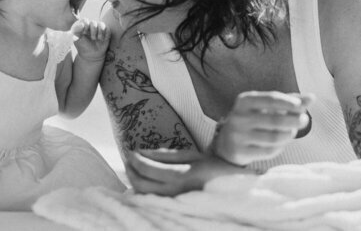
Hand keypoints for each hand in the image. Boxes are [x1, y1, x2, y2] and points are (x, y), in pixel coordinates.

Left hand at [70, 19, 108, 61]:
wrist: (91, 55)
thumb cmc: (82, 46)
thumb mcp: (76, 39)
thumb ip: (76, 31)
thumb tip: (81, 24)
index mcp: (83, 26)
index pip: (85, 20)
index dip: (85, 26)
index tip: (84, 33)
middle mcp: (91, 26)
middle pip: (93, 22)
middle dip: (93, 30)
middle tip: (92, 38)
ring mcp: (98, 29)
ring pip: (101, 24)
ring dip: (100, 32)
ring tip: (99, 39)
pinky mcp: (105, 32)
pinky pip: (108, 29)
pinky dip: (106, 34)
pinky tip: (103, 39)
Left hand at [126, 148, 252, 195]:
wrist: (233, 186)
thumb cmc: (212, 167)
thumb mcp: (191, 155)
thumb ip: (165, 155)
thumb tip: (141, 152)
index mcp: (183, 175)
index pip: (149, 169)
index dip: (136, 159)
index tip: (130, 151)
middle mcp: (177, 192)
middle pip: (142, 185)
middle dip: (131, 171)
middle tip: (127, 160)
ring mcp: (176, 203)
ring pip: (145, 196)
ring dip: (134, 181)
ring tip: (132, 169)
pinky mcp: (176, 208)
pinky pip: (153, 201)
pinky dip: (143, 191)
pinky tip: (142, 181)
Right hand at [211, 91, 313, 165]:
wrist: (227, 142)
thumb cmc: (253, 120)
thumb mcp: (265, 107)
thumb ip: (288, 101)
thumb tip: (312, 98)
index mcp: (244, 101)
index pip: (270, 99)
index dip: (288, 103)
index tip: (302, 106)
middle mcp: (238, 117)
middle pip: (275, 120)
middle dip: (294, 120)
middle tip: (305, 120)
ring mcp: (238, 135)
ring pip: (274, 137)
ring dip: (288, 134)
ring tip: (292, 131)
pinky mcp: (240, 151)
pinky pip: (269, 151)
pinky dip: (280, 147)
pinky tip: (280, 143)